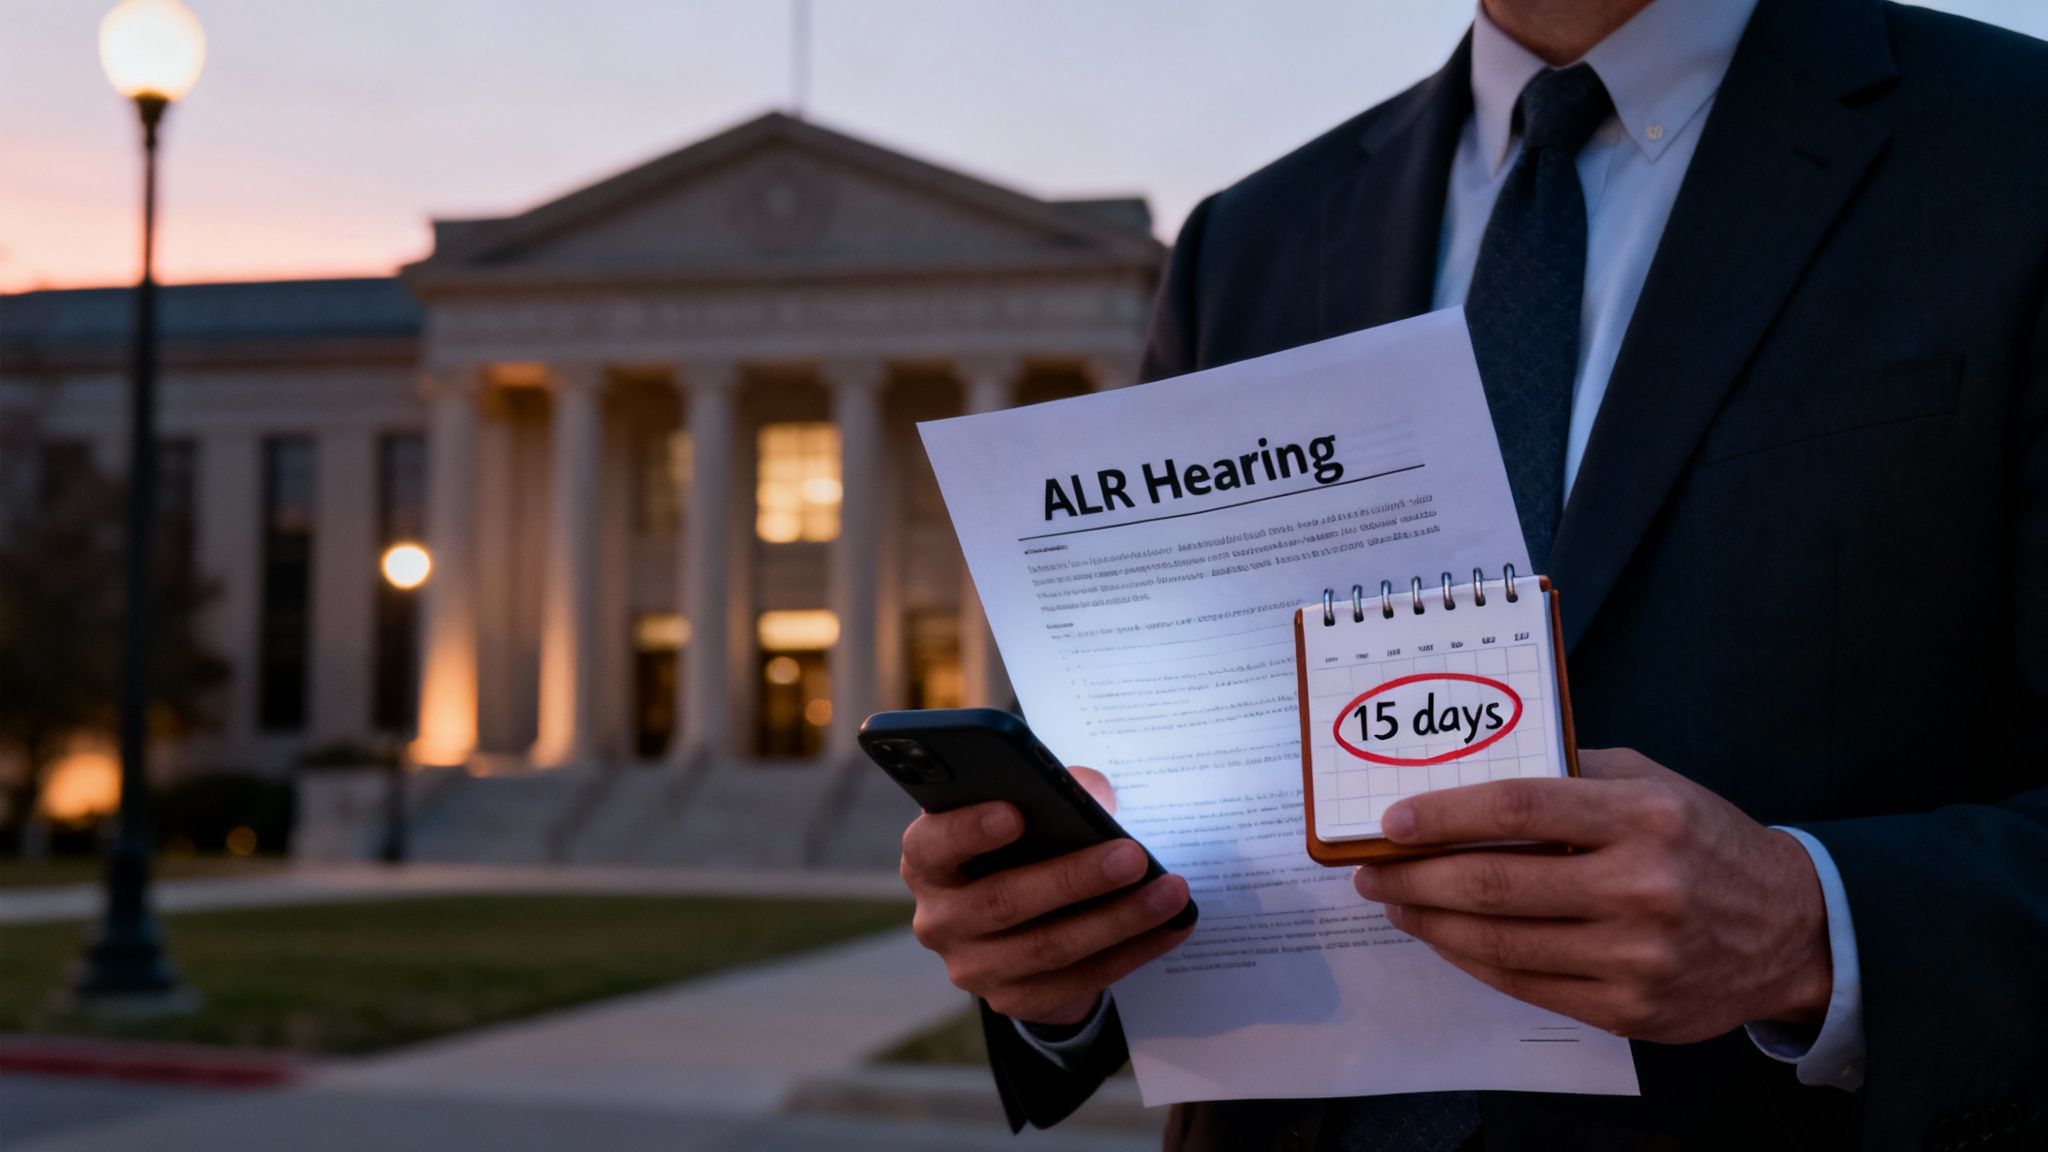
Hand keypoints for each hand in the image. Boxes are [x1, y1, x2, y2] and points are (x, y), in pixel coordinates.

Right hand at [900, 766, 1194, 1025]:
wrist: (1017, 921)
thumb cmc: (1020, 845)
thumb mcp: (1021, 812)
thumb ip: (1049, 794)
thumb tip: (1095, 797)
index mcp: (928, 858)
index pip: (935, 844)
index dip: (970, 829)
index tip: (1016, 812)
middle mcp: (939, 917)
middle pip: (1003, 901)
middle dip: (1074, 878)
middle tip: (1132, 855)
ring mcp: (972, 966)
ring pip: (1049, 947)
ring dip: (1118, 919)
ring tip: (1170, 892)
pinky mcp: (1013, 1000)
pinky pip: (1077, 980)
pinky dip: (1130, 952)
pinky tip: (1170, 927)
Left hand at [1351, 748, 1832, 1043]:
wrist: (1791, 929)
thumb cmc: (1704, 842)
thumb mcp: (1653, 783)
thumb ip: (1571, 772)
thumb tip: (1471, 769)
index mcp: (1643, 817)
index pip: (1518, 809)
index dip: (1444, 815)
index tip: (1393, 820)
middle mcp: (1640, 887)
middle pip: (1496, 884)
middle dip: (1416, 877)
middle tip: (1373, 870)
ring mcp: (1635, 956)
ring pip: (1502, 943)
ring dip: (1432, 924)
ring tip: (1396, 904)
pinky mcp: (1630, 1008)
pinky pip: (1527, 986)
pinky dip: (1474, 961)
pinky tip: (1446, 939)